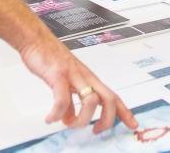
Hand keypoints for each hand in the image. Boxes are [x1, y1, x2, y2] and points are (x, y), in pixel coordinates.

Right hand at [19, 34, 137, 132]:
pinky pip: (62, 99)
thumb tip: (69, 118)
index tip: (133, 125)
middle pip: (108, 99)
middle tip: (96, 130)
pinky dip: (57, 114)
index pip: (112, 96)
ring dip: (80, 120)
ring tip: (67, 123)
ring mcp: (72, 75)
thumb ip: (70, 100)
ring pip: (90, 100)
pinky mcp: (57, 75)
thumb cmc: (50, 57)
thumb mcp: (65, 81)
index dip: (124, 111)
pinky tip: (50, 118)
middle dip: (107, 119)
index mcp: (89, 78)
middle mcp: (85, 76)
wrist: (36, 39)